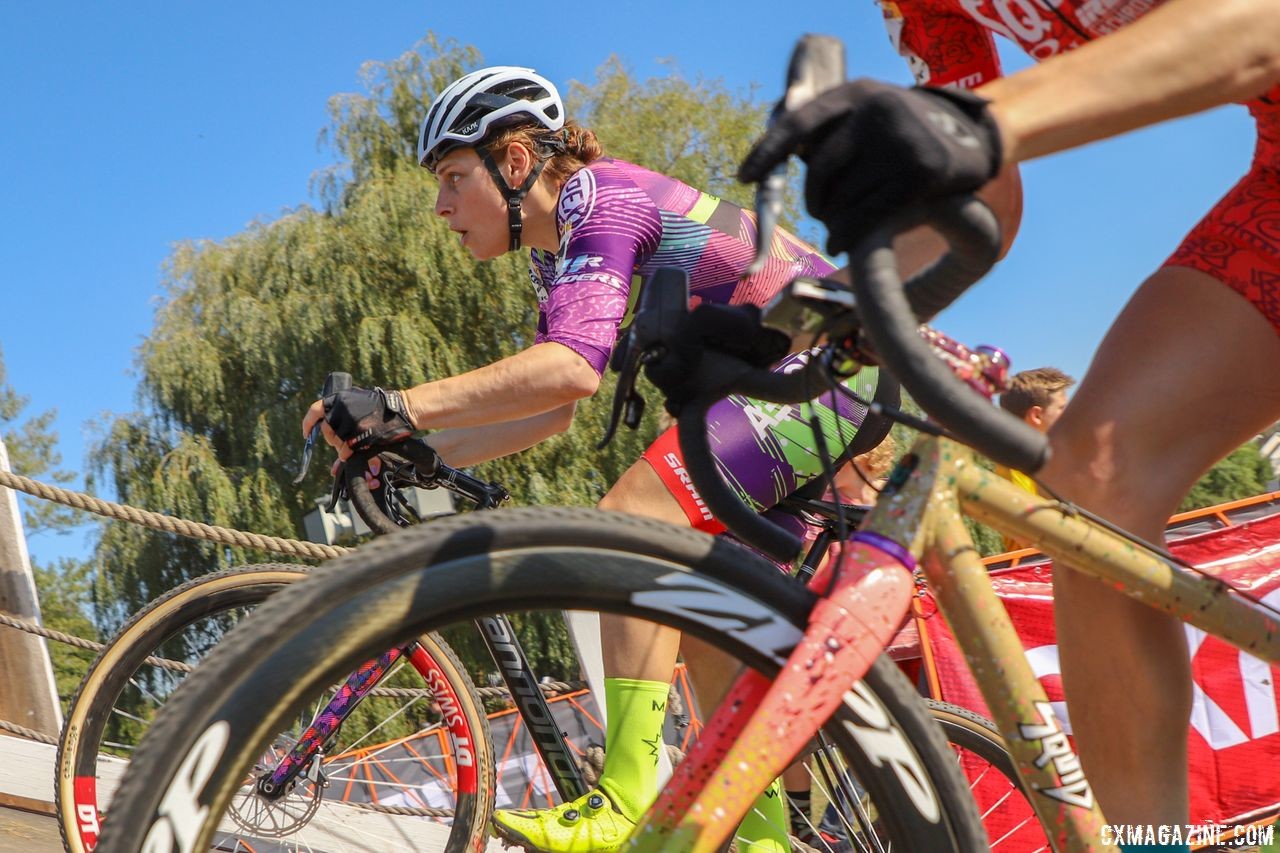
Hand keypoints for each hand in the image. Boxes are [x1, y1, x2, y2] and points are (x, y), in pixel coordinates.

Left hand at [300, 387, 414, 453]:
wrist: (401, 409)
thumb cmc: (378, 407)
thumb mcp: (356, 401)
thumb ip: (339, 413)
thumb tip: (319, 430)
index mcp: (338, 398)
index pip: (315, 412)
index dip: (308, 424)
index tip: (306, 434)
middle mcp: (341, 409)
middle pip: (326, 431)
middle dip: (332, 439)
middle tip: (342, 440)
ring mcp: (350, 423)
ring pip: (337, 443)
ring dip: (343, 447)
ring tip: (355, 443)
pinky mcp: (359, 435)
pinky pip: (346, 450)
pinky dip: (348, 454)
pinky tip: (356, 449)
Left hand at [739, 80, 1002, 254]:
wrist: (977, 140)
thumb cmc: (907, 137)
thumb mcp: (871, 117)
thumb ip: (832, 134)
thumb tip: (774, 168)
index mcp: (858, 94)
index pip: (800, 123)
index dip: (768, 152)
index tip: (744, 177)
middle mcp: (878, 112)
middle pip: (819, 171)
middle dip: (815, 200)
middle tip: (820, 213)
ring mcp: (901, 142)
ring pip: (841, 199)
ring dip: (834, 221)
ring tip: (841, 225)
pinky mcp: (920, 175)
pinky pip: (864, 217)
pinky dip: (845, 236)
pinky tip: (840, 243)